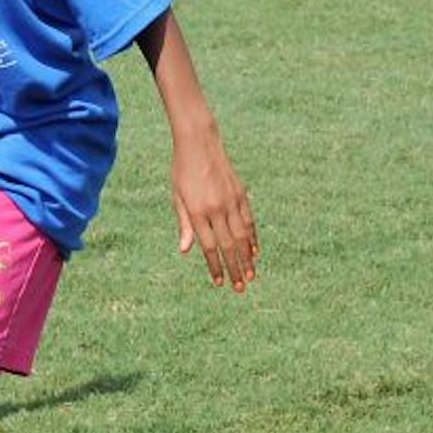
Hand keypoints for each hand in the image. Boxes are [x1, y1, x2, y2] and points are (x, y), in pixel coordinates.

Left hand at [172, 135, 258, 290]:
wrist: (199, 144)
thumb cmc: (182, 172)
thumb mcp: (177, 197)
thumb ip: (183, 224)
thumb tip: (186, 251)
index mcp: (197, 211)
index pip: (208, 246)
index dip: (215, 266)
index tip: (219, 282)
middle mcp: (216, 209)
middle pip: (228, 246)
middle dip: (234, 269)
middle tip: (240, 288)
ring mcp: (231, 201)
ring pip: (242, 236)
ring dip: (247, 258)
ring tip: (251, 276)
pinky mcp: (241, 194)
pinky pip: (249, 221)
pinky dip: (253, 238)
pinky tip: (255, 251)